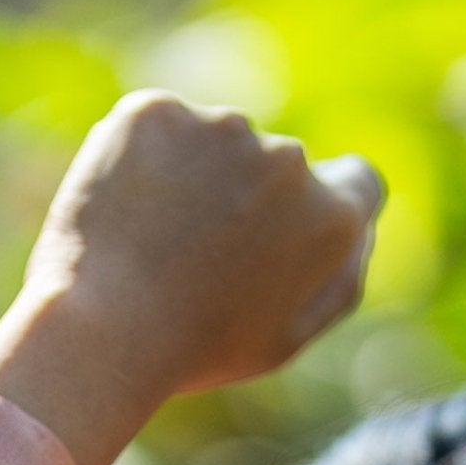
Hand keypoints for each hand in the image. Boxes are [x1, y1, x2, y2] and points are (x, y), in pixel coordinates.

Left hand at [25, 91, 384, 395]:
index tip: (277, 234)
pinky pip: (155, 131)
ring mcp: (221, 128)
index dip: (318, 208)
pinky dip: (139, 162)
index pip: (357, 182)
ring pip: (212, 145)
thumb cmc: (195, 351)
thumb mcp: (286, 338)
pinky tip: (121, 215)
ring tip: (151, 245)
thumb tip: (364, 228)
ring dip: (190, 179)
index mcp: (334, 220)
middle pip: (276, 167)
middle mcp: (289, 161)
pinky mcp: (156, 113)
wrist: (101, 335)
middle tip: (193, 263)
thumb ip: (340, 277)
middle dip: (244, 201)